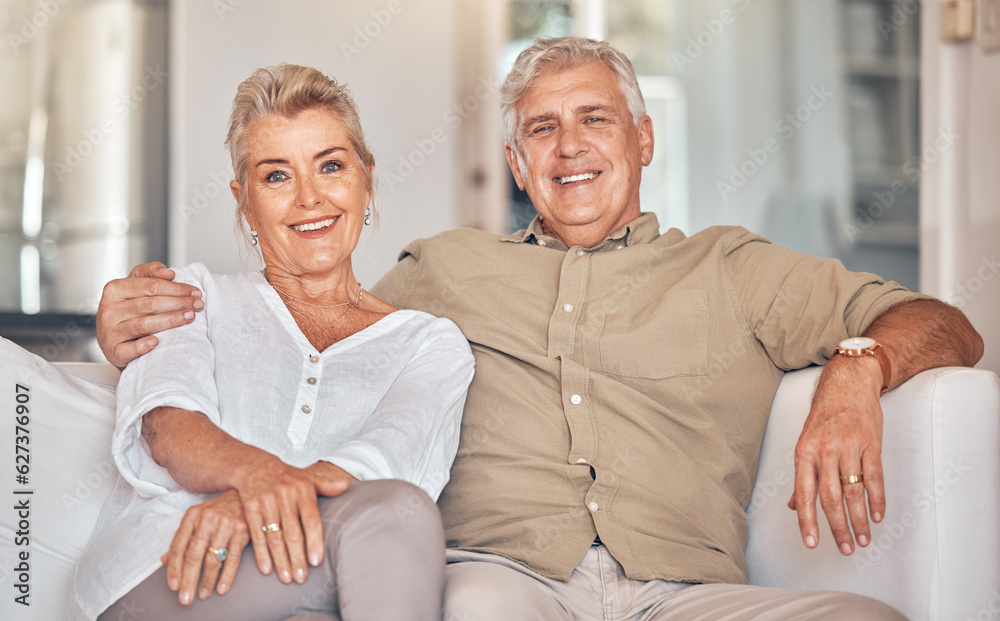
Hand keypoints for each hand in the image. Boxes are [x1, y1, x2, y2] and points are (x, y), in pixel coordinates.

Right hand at [96, 262, 203, 368]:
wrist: (112, 338)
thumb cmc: (128, 308)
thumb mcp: (135, 285)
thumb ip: (150, 273)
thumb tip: (168, 273)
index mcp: (114, 289)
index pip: (151, 286)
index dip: (176, 288)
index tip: (195, 292)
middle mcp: (109, 309)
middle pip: (150, 305)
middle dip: (178, 303)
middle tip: (198, 305)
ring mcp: (110, 331)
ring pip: (143, 325)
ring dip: (171, 321)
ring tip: (190, 317)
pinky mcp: (113, 351)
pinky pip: (128, 349)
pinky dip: (143, 346)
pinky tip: (157, 342)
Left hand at [162, 489, 248, 604]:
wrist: (247, 493)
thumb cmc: (219, 509)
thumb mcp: (197, 519)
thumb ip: (182, 539)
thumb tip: (163, 560)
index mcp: (192, 516)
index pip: (178, 546)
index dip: (174, 569)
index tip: (174, 586)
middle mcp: (208, 519)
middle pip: (194, 556)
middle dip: (189, 580)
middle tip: (185, 599)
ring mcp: (226, 525)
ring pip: (213, 559)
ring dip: (207, 581)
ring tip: (203, 594)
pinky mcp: (243, 531)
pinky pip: (233, 558)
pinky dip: (227, 576)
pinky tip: (221, 588)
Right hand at [233, 458, 351, 585]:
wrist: (256, 466)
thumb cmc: (288, 478)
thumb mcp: (307, 479)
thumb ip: (325, 486)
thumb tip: (345, 487)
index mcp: (303, 490)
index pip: (311, 520)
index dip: (314, 541)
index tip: (316, 561)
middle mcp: (284, 496)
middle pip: (292, 532)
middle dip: (297, 557)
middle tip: (302, 577)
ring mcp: (266, 503)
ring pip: (274, 536)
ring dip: (280, 560)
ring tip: (287, 578)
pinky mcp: (250, 509)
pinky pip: (256, 535)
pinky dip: (261, 553)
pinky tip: (267, 569)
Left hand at [788, 354, 884, 555]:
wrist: (847, 383)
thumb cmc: (824, 415)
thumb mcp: (805, 442)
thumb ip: (802, 476)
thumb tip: (793, 505)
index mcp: (804, 452)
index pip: (804, 493)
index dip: (807, 520)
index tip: (811, 543)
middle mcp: (824, 451)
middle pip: (830, 498)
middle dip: (838, 527)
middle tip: (845, 548)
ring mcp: (848, 447)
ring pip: (853, 491)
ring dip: (859, 519)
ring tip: (862, 539)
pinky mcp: (870, 443)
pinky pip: (874, 477)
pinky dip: (877, 499)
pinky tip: (877, 516)